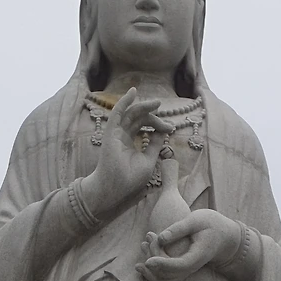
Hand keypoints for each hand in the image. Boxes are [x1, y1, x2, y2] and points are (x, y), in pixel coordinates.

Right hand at [85, 87, 172, 217]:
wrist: (115, 188)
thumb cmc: (129, 179)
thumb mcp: (149, 160)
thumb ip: (156, 144)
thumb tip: (165, 130)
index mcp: (130, 142)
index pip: (144, 126)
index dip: (158, 124)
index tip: (170, 128)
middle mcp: (122, 135)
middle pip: (139, 118)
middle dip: (153, 116)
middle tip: (166, 120)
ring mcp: (116, 133)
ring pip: (130, 114)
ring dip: (143, 106)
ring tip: (157, 103)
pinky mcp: (110, 132)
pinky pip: (117, 113)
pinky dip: (124, 101)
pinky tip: (132, 92)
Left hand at [138, 210, 251, 280]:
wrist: (223, 237)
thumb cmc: (210, 224)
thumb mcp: (196, 220)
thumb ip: (178, 229)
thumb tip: (160, 238)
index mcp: (197, 256)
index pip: (179, 265)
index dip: (162, 264)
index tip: (147, 260)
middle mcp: (191, 267)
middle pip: (169, 274)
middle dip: (153, 258)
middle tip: (148, 236)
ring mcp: (186, 271)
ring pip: (165, 280)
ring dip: (150, 268)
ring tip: (142, 244)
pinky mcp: (181, 270)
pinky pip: (165, 277)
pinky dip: (153, 271)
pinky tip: (144, 256)